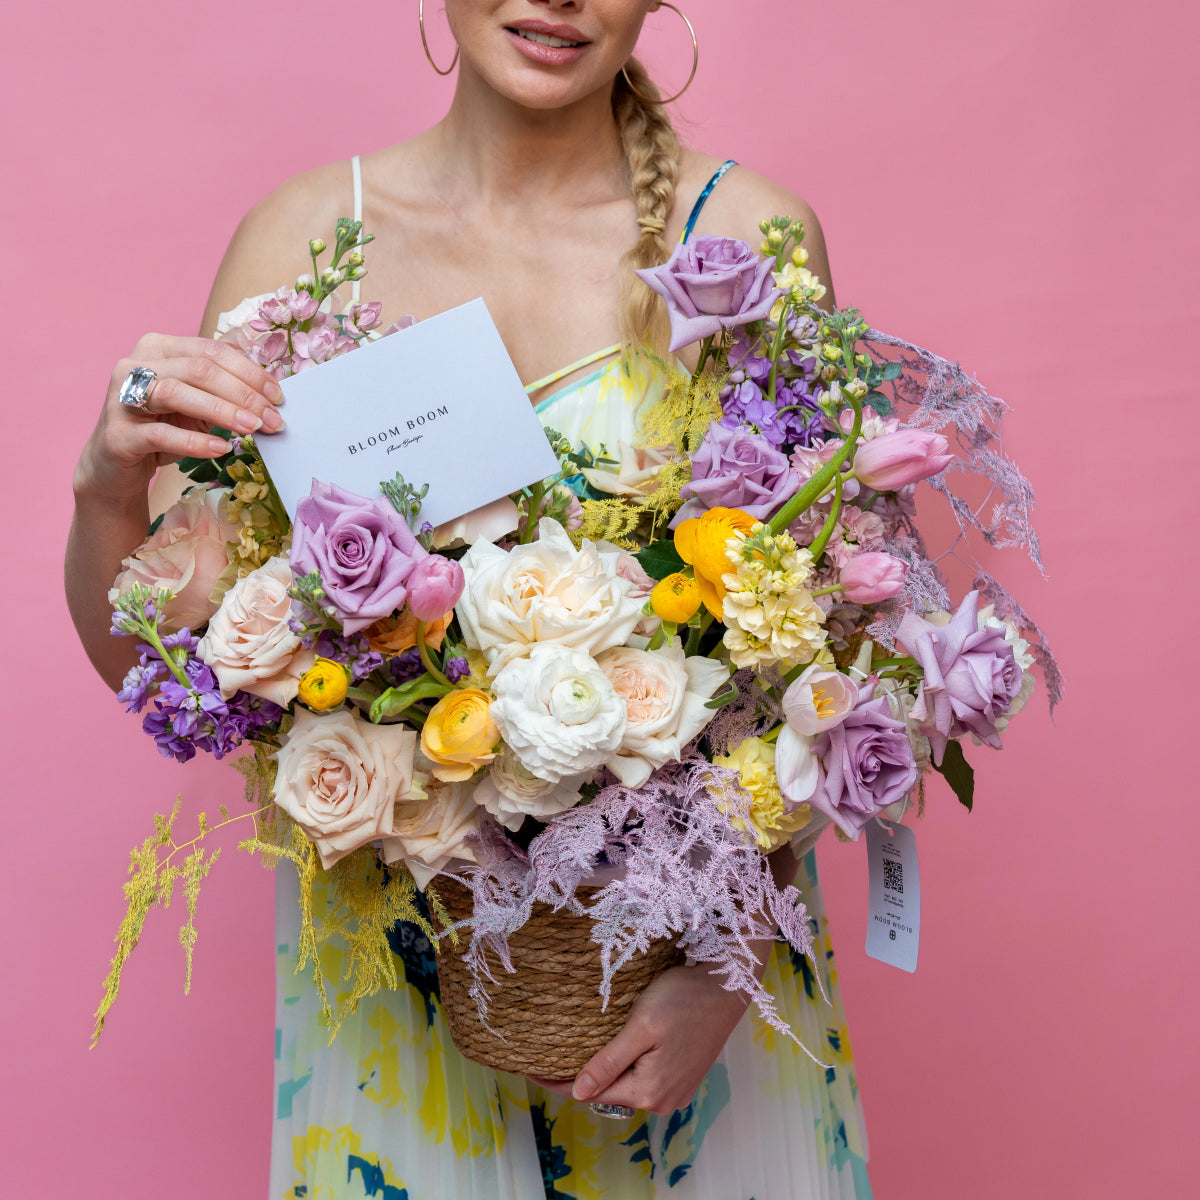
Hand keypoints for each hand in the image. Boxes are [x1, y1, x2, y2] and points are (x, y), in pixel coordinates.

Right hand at [74, 333, 283, 503]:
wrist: (115, 466)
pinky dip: (194, 441)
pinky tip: (220, 449)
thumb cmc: (163, 428)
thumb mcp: (198, 404)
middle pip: (198, 369)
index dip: (249, 372)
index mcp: (159, 348)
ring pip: (176, 393)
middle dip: (243, 394)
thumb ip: (225, 389)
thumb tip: (271, 389)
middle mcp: (135, 365)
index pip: (211, 351)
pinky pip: (160, 434)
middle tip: (272, 419)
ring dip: (221, 411)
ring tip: (252, 428)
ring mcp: (120, 397)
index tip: (278, 397)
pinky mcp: (116, 434)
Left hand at [530, 963, 751, 1115]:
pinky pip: (646, 1078)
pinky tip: (616, 1048)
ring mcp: (677, 1090)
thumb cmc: (683, 998)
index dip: (559, 1082)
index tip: (531, 1070)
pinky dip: (628, 1067)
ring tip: (578, 1049)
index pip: (591, 1092)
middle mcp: (664, 1099)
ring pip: (628, 1085)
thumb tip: (578, 1093)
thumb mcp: (640, 1026)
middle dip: (582, 1076)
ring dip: (606, 1070)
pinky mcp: (685, 1076)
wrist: (726, 984)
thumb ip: (609, 1063)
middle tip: (551, 1054)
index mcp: (649, 1090)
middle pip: (610, 1091)